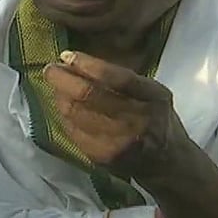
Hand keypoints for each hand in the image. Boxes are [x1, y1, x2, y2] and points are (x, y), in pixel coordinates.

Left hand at [42, 50, 191, 180]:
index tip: (68, 55)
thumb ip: (124, 78)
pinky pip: (72, 130)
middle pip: (89, 95)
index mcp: (152, 98)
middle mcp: (135, 120)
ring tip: (57, 86)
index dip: (87, 65)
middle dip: (63, 79)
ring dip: (60, 96)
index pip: (115, 78)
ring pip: (75, 113)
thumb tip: (81, 62)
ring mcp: (116, 142)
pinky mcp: (101, 156)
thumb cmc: (157, 118)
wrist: (167, 162)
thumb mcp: (153, 91)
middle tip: (51, 69)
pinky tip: (65, 106)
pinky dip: (64, 115)